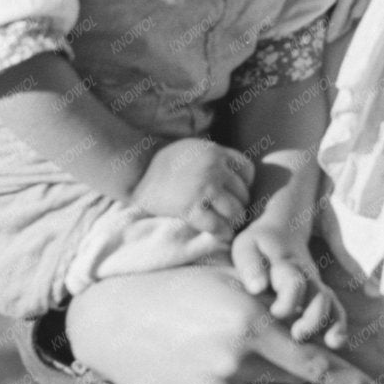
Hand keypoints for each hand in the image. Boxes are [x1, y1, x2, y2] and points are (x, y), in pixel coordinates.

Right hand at [63, 265, 383, 383]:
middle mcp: (236, 367)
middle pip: (291, 381)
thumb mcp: (232, 287)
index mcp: (250, 327)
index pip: (316, 364)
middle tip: (247, 345)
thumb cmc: (179, 294)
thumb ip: (277, 314)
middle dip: (283, 367)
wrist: (114, 323)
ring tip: (214, 359)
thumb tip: (317, 348)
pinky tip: (201, 379)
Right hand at [130, 138, 254, 242]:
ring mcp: (203, 188)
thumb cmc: (164, 162)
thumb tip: (233, 173)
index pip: (247, 171)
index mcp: (215, 152)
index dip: (244, 184)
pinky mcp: (191, 208)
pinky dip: (222, 234)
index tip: (235, 193)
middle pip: (243, 194)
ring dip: (233, 222)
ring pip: (235, 212)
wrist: (137, 171)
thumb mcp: (193, 148)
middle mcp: (214, 168)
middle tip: (230, 215)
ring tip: (227, 226)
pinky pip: (218, 226)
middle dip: (238, 206)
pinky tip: (220, 235)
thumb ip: (214, 157)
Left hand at [230, 224, 349, 348]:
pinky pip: (335, 308)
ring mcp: (314, 284)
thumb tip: (257, 288)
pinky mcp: (319, 293)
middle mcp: (305, 275)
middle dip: (313, 319)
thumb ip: (251, 266)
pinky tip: (335, 341)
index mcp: (285, 263)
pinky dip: (338, 325)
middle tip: (298, 334)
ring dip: (331, 324)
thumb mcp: (248, 248)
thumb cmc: (259, 244)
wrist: (285, 226)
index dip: (289, 301)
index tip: (276, 313)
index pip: (294, 282)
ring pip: (330, 304)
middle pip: (319, 296)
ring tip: (330, 343)